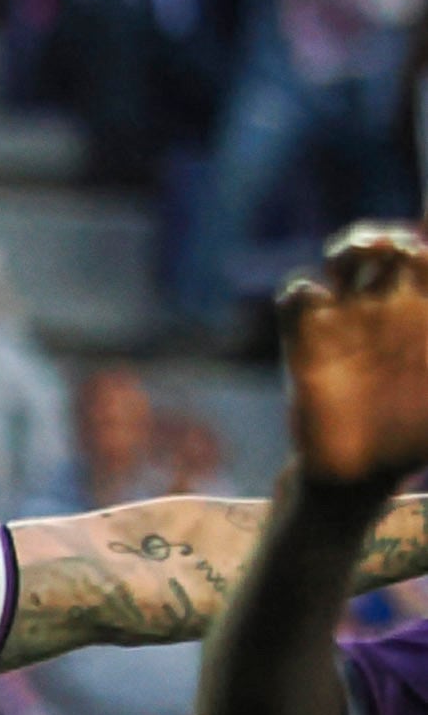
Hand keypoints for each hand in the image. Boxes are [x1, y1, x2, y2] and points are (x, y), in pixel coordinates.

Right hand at [279, 226, 427, 493]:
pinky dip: (305, 289)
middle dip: (393, 238)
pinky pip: (299, 295)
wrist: (358, 477)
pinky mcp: (306, 339)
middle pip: (389, 248)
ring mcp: (347, 322)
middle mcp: (388, 310)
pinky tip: (320, 303)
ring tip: (367, 251)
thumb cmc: (413, 440)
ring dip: (355, 245)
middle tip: (399, 248)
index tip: (427, 246)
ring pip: (346, 258)